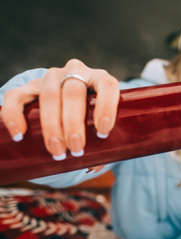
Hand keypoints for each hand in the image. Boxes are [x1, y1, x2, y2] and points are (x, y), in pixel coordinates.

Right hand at [1, 59, 119, 159]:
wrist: (67, 103)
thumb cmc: (92, 118)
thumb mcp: (102, 123)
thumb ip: (105, 142)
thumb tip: (97, 165)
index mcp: (100, 79)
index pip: (106, 86)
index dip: (106, 107)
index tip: (103, 133)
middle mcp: (76, 72)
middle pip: (73, 93)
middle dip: (74, 124)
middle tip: (77, 150)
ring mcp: (51, 78)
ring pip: (48, 96)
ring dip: (52, 126)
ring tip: (57, 151)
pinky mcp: (28, 86)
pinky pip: (16, 97)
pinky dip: (15, 116)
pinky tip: (19, 135)